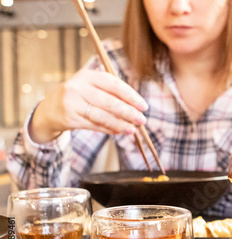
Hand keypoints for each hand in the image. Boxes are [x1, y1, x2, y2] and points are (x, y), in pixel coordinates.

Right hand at [29, 69, 147, 143]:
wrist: (49, 109)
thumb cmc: (78, 97)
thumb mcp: (90, 88)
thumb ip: (111, 94)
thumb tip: (136, 108)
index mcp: (87, 76)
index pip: (113, 84)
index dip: (130, 95)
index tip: (143, 106)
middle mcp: (78, 87)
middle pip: (109, 101)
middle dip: (128, 112)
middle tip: (142, 120)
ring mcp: (72, 103)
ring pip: (102, 116)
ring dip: (120, 124)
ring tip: (133, 129)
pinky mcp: (69, 118)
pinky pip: (94, 125)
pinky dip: (108, 129)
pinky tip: (119, 131)